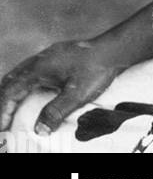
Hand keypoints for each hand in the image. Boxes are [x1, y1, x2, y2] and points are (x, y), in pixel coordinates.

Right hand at [0, 39, 122, 136]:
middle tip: (3, 120)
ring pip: (20, 73)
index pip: (11, 90)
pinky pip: (31, 69)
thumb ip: (55, 111)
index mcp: (39, 67)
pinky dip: (23, 83)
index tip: (2, 127)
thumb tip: (38, 129)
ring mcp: (48, 55)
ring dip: (12, 91)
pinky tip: (31, 93)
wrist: (114, 49)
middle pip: (11, 79)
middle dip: (3, 100)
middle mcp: (40, 59)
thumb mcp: (76, 95)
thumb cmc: (96, 69)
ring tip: (11, 109)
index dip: (3, 109)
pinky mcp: (56, 55)